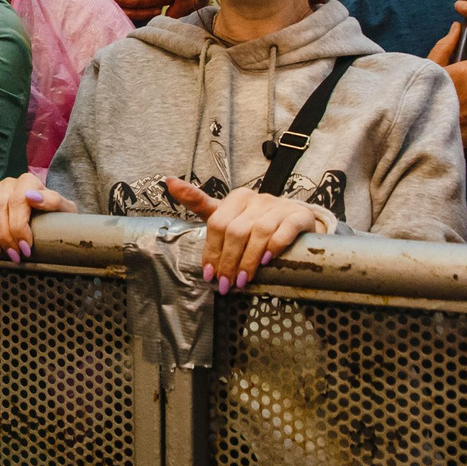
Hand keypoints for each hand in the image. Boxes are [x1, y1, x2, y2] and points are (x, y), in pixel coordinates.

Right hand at [0, 171, 72, 260]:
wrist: (47, 215)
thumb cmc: (55, 215)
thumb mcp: (64, 209)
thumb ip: (54, 201)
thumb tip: (32, 196)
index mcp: (29, 181)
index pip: (19, 201)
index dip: (20, 227)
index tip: (26, 249)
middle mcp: (10, 182)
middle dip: (5, 235)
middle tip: (14, 255)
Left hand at [162, 179, 335, 291]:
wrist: (298, 221)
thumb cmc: (257, 221)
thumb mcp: (228, 214)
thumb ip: (199, 203)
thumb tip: (168, 182)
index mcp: (236, 198)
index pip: (217, 223)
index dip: (212, 251)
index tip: (209, 274)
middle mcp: (257, 199)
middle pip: (236, 230)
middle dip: (228, 261)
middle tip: (226, 283)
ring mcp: (279, 206)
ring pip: (258, 232)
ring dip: (248, 260)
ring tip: (242, 280)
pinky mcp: (298, 216)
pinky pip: (284, 231)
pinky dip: (274, 247)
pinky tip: (266, 261)